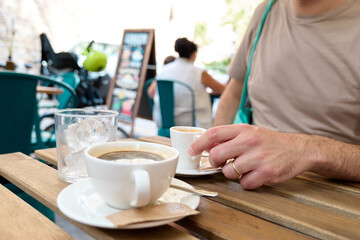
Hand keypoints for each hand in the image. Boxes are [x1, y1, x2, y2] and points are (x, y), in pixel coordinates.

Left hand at [188, 124, 313, 188]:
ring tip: (244, 167)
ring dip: (232, 173)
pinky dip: (246, 182)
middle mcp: (249, 141)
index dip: (199, 143)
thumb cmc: (269, 142)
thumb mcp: (250, 132)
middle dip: (214, 162)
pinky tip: (255, 174)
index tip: (191, 151)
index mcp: (243, 129)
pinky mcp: (266, 173)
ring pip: (229, 172)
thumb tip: (206, 145)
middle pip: (216, 155)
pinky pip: (244, 184)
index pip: (213, 133)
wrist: (298, 149)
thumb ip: (229, 137)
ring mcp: (258, 157)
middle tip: (221, 163)